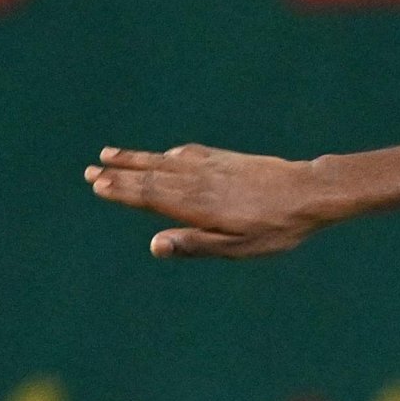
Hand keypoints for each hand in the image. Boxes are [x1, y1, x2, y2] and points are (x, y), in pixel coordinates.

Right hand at [84, 144, 334, 258]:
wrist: (309, 192)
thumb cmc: (276, 228)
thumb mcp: (238, 246)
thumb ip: (195, 244)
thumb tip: (154, 246)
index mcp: (196, 205)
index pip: (149, 197)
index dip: (122, 191)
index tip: (97, 185)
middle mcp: (198, 181)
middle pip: (151, 176)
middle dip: (119, 174)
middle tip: (90, 171)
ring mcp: (212, 166)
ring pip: (165, 161)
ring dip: (137, 159)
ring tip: (110, 154)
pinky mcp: (227, 159)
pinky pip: (190, 154)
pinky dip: (170, 155)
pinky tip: (165, 155)